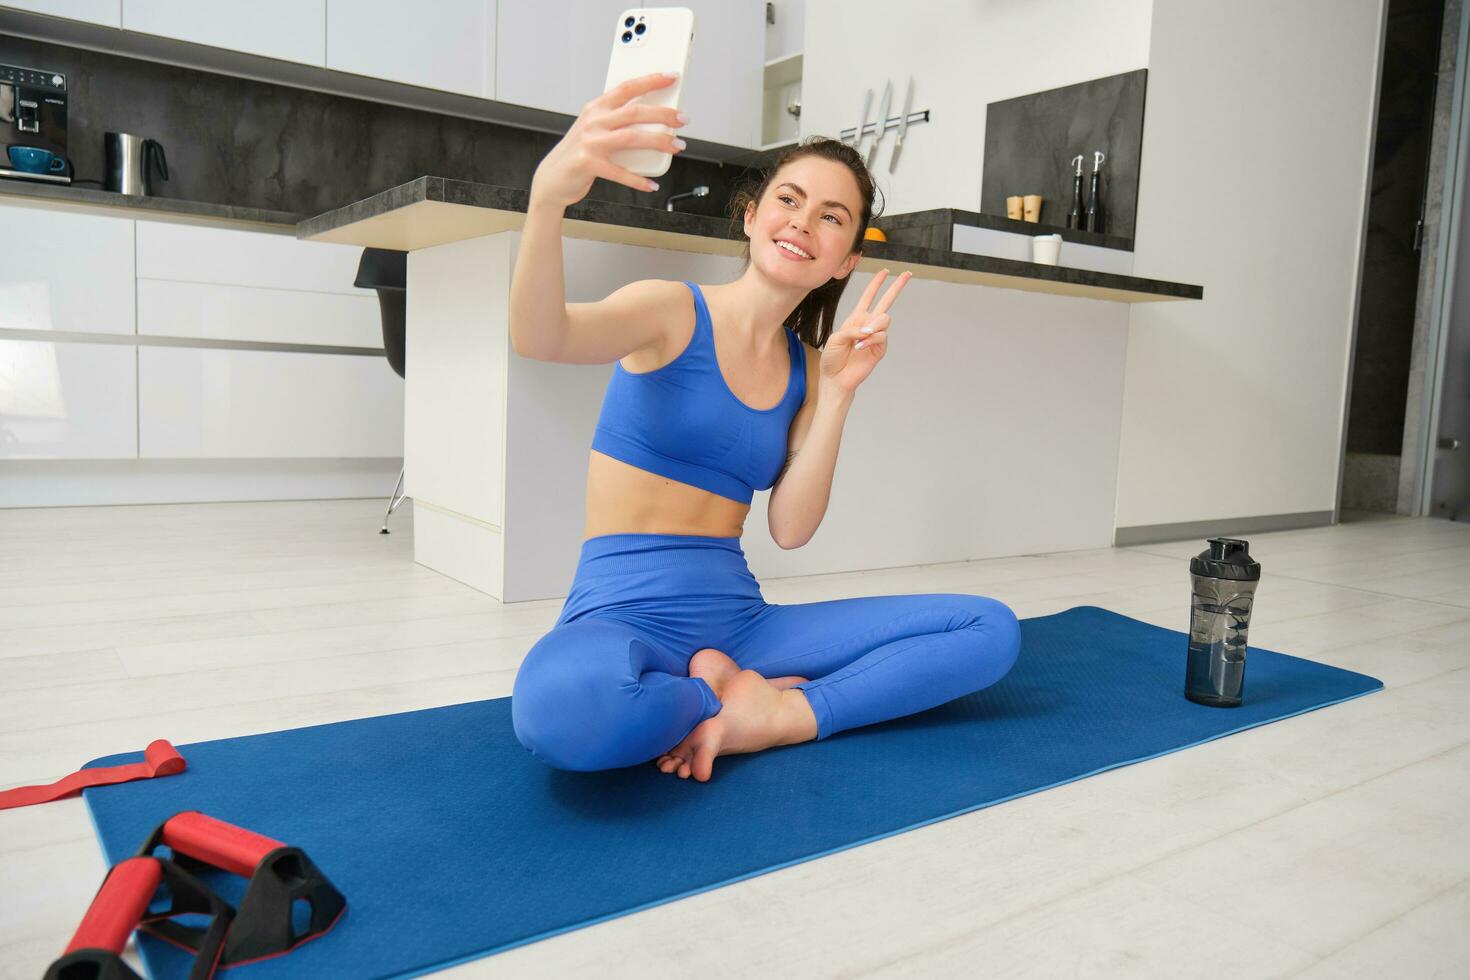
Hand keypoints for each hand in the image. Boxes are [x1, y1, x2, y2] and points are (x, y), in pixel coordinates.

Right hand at [528, 72, 686, 209]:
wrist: (552, 178)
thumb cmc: (579, 153)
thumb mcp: (595, 129)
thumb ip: (618, 122)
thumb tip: (654, 120)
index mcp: (596, 108)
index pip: (627, 87)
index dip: (651, 80)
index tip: (671, 78)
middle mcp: (593, 121)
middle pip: (635, 111)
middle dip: (664, 114)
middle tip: (683, 119)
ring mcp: (591, 142)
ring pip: (633, 137)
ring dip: (659, 141)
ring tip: (677, 146)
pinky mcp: (589, 164)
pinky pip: (621, 172)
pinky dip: (639, 180)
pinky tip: (651, 184)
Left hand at [819, 269, 911, 393]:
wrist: (835, 377)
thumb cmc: (832, 357)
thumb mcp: (836, 338)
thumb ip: (852, 329)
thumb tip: (870, 329)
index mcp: (857, 318)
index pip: (869, 296)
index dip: (876, 283)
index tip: (885, 271)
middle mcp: (869, 324)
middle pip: (886, 301)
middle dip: (897, 287)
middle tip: (908, 273)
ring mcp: (876, 336)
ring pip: (884, 319)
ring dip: (873, 326)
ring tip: (860, 338)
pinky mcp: (880, 349)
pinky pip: (881, 337)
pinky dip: (870, 340)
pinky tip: (859, 347)